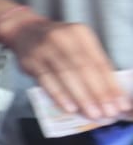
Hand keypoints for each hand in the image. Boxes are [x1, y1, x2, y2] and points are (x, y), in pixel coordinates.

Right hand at [9, 16, 131, 121]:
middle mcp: (63, 37)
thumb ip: (93, 65)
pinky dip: (59, 95)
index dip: (111, 85)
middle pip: (84, 69)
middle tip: (108, 113)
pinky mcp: (30, 60)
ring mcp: (44, 48)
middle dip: (98, 93)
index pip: (99, 62)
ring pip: (66, 75)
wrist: (24, 30)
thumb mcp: (77, 44)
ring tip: (93, 114)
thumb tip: (112, 96)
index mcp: (80, 33)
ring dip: (81, 97)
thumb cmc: (58, 43)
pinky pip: (46, 80)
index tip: (120, 104)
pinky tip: (70, 108)